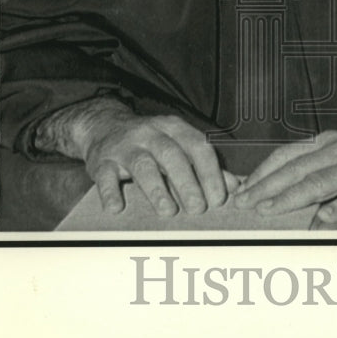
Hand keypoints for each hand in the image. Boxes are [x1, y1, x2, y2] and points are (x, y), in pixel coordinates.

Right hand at [36, 98, 237, 215]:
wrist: (103, 126)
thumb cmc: (149, 142)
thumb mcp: (178, 145)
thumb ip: (205, 166)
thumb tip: (235, 185)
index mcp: (174, 128)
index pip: (197, 146)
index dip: (210, 172)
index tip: (218, 199)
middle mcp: (151, 133)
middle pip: (172, 155)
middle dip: (187, 182)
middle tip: (198, 209)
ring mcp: (125, 146)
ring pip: (142, 164)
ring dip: (156, 189)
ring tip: (168, 212)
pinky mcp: (101, 160)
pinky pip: (105, 176)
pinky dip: (110, 192)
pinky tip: (117, 208)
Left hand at [233, 127, 336, 223]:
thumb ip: (318, 164)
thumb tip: (284, 182)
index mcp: (328, 142)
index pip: (287, 155)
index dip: (262, 171)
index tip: (241, 188)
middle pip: (295, 169)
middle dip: (266, 186)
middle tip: (242, 203)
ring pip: (318, 182)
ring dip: (291, 196)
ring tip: (269, 209)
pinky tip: (324, 219)